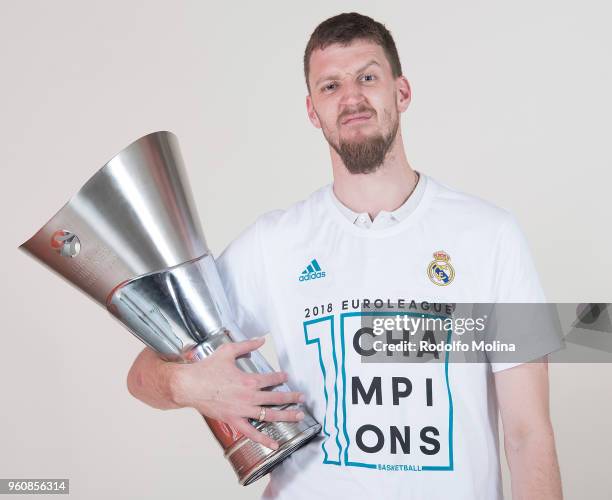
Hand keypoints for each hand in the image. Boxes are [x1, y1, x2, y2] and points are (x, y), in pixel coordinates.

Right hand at [170, 336, 305, 449]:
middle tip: (302, 398)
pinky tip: (275, 445)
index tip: (286, 377)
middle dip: (292, 397)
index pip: (271, 379)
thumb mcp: (228, 351)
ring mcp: (242, 410)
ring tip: (299, 415)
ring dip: (286, 415)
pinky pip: (251, 432)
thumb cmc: (206, 369)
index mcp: (248, 380)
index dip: (281, 377)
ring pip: (270, 415)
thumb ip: (246, 345)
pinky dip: (264, 439)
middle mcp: (248, 396)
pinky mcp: (234, 420)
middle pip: (276, 398)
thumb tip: (260, 340)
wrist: (189, 385)